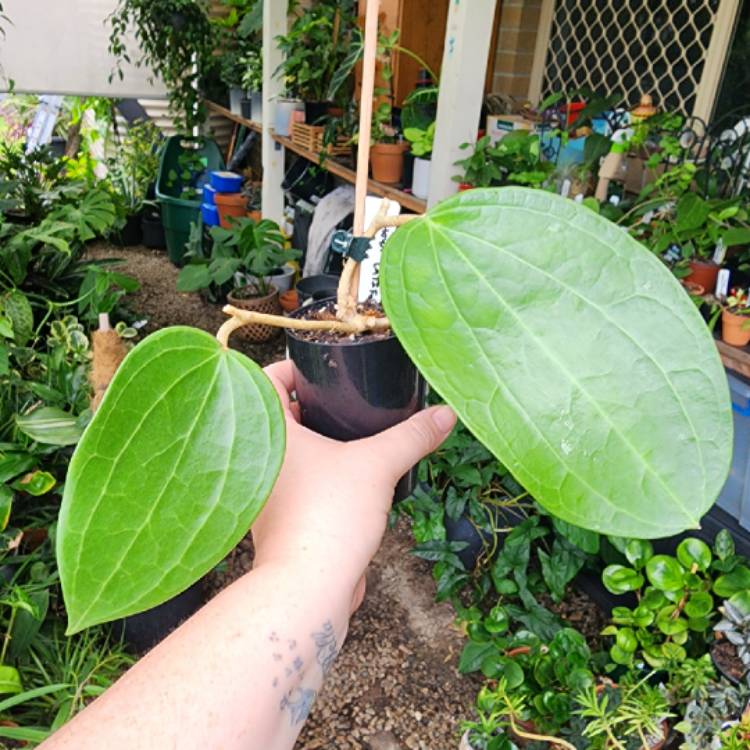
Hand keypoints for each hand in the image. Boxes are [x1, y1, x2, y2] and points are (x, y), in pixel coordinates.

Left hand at [251, 360, 455, 607]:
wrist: (308, 588)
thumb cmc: (327, 516)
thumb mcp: (378, 464)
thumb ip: (412, 436)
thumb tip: (446, 414)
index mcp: (268, 432)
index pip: (269, 379)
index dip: (295, 368)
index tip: (325, 370)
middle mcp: (257, 460)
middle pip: (281, 417)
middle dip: (315, 408)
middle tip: (348, 401)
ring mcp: (264, 493)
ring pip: (290, 455)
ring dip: (318, 446)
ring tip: (354, 438)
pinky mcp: (278, 520)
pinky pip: (297, 486)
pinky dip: (318, 478)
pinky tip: (350, 480)